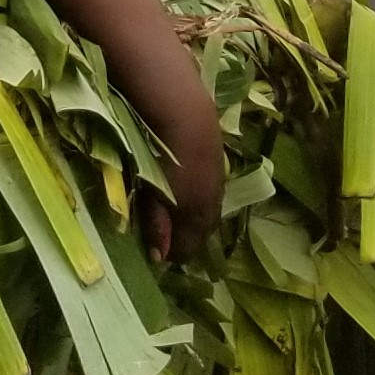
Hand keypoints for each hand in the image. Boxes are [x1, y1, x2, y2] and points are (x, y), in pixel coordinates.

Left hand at [146, 115, 224, 261]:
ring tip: (176, 211)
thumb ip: (157, 225)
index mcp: (198, 216)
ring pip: (210, 213)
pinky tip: (187, 188)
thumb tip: (159, 257)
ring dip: (195, 218)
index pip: (189, 249)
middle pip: (203, 233)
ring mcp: (219, 184)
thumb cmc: (164, 159)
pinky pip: (213, 195)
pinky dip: (201, 200)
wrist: (187, 116)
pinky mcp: (220, 167)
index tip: (157, 251)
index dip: (173, 253)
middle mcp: (214, 205)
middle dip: (187, 237)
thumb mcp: (154, 195)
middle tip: (166, 232)